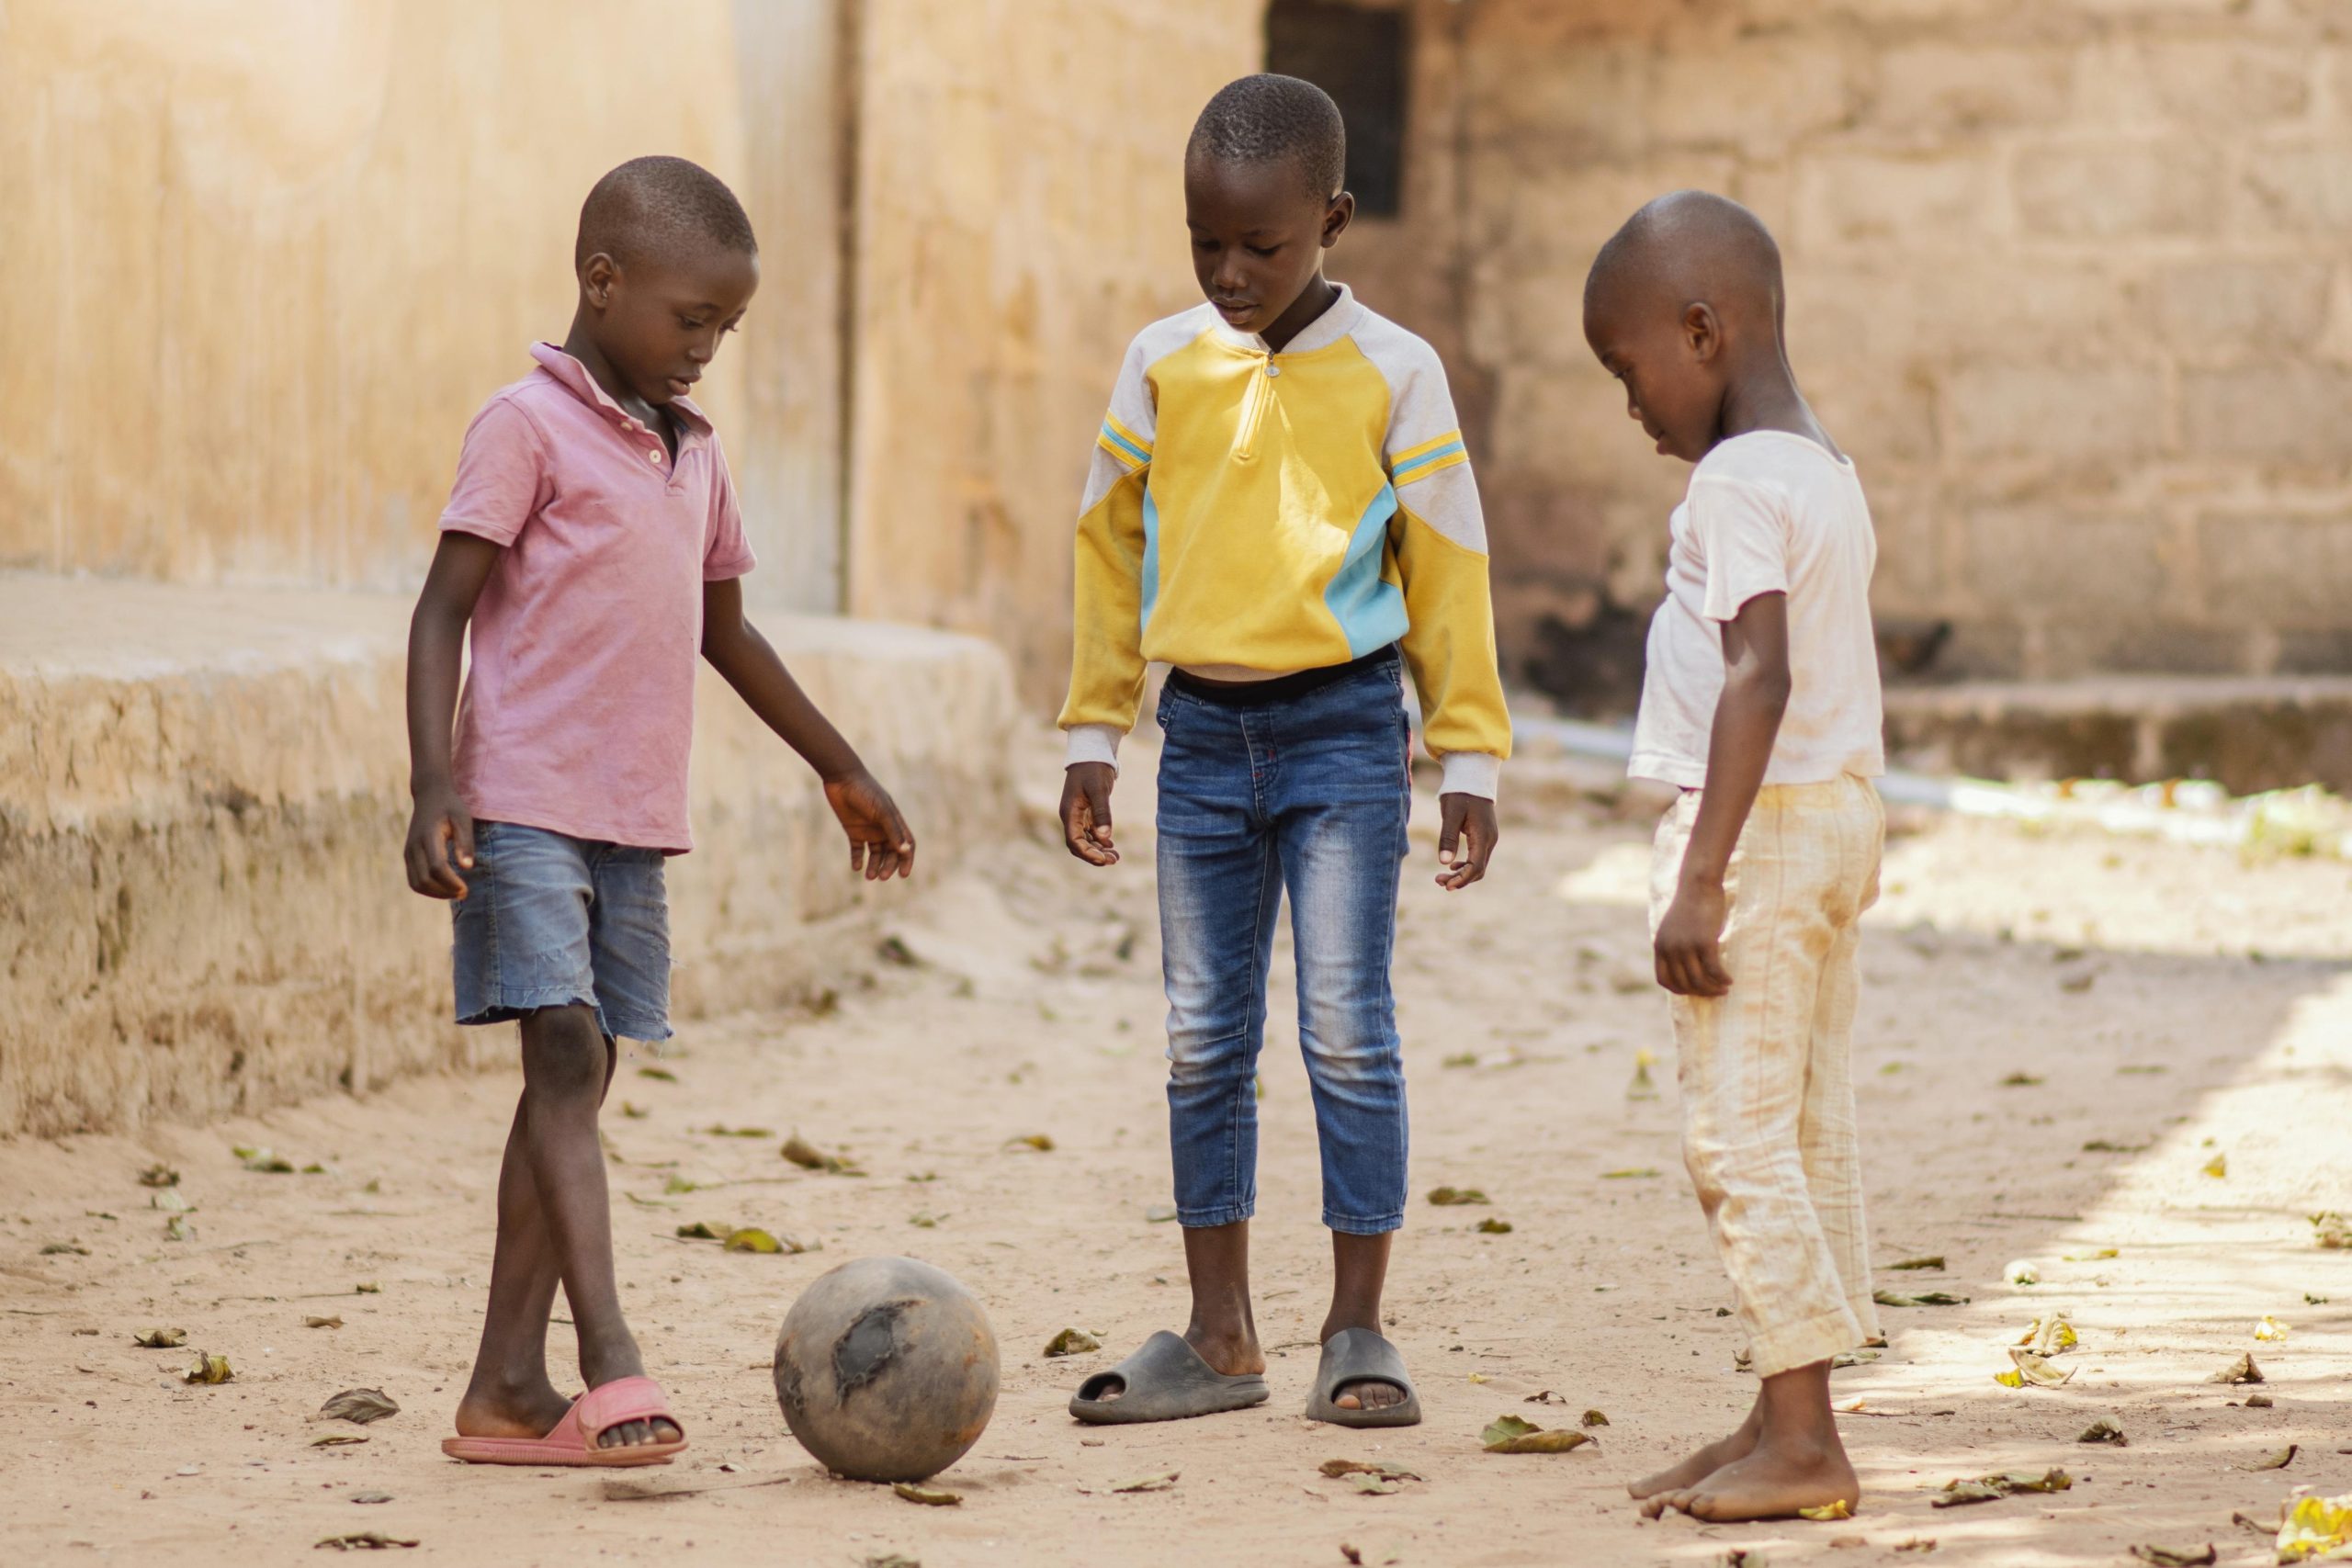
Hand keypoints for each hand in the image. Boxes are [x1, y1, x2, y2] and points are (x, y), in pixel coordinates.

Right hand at [404, 785, 475, 899]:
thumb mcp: (463, 819)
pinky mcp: (408, 856)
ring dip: (436, 894)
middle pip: (424, 880)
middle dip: (444, 891)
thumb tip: (466, 868)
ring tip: (455, 892)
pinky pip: (414, 880)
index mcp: (429, 836)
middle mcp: (414, 846)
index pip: (436, 867)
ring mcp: (408, 852)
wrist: (430, 794)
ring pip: (416, 884)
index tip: (466, 888)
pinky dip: (428, 889)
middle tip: (464, 893)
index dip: (451, 882)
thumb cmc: (450, 807)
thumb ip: (465, 842)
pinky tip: (445, 887)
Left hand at [824, 769, 915, 879]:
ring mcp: (868, 830)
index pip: (906, 844)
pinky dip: (857, 859)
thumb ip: (893, 831)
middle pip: (890, 852)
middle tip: (881, 877)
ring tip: (869, 876)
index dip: (907, 860)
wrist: (842, 779)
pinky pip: (857, 849)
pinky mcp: (852, 830)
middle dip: (888, 866)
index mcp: (895, 822)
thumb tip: (905, 851)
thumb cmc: (866, 792)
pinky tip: (856, 868)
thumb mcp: (881, 811)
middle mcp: (883, 828)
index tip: (903, 874)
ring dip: (874, 865)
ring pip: (874, 854)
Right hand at [1060, 762, 1118, 865]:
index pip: (1074, 841)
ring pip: (1085, 839)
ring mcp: (1077, 814)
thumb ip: (1102, 813)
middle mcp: (1071, 816)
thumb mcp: (1099, 790)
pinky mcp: (1085, 810)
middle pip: (1078, 844)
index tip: (1104, 860)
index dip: (1088, 853)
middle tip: (1114, 860)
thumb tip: (1104, 838)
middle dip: (1094, 855)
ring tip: (1115, 856)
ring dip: (1098, 849)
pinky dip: (1099, 840)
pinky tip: (1111, 845)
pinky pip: (1089, 831)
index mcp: (1069, 813)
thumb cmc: (1094, 769)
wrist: (1092, 751)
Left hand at [1434, 793, 1497, 889]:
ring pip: (1479, 865)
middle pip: (1478, 870)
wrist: (1473, 777)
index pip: (1476, 867)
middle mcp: (1490, 840)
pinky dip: (1466, 865)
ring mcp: (1489, 838)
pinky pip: (1478, 857)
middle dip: (1460, 879)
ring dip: (1462, 874)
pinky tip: (1452, 865)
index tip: (1446, 885)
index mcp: (1483, 836)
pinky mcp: (1484, 836)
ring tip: (1442, 877)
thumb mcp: (1451, 815)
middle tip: (1438, 881)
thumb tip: (1444, 862)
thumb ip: (1448, 838)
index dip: (1462, 879)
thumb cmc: (1460, 793)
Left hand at [1654, 876, 1731, 995]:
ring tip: (1724, 988)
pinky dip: (1722, 978)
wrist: (1698, 884)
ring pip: (1699, 980)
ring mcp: (1686, 946)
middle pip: (1684, 983)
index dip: (1679, 990)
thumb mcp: (1675, 928)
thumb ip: (1675, 945)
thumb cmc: (1691, 904)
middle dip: (1701, 992)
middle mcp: (1670, 949)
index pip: (1664, 980)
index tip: (1694, 990)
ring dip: (1713, 989)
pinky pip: (1713, 970)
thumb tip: (1686, 966)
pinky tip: (1729, 980)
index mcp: (1660, 946)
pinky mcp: (1704, 942)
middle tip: (1715, 992)